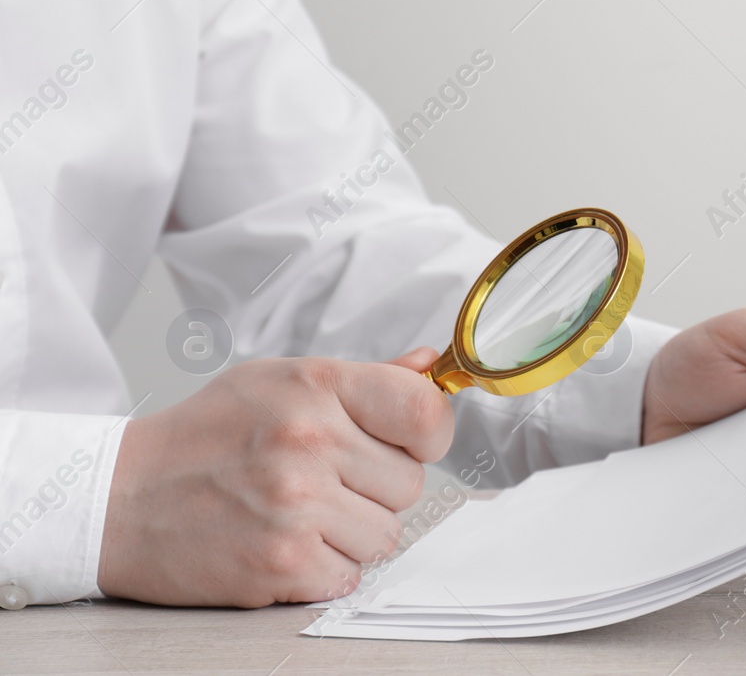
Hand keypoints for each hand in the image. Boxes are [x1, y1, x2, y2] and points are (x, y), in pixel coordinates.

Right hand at [98, 347, 451, 607]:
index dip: (428, 433)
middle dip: (375, 487)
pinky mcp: (281, 564)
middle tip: (324, 479)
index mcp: (317, 387)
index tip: (408, 441)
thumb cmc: (203, 436)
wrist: (118, 498)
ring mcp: (297, 506)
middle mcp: (311, 443)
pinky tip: (283, 542)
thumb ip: (365, 379)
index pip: (425, 412)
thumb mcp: (279, 381)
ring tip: (298, 511)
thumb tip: (428, 367)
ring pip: (385, 534)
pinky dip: (322, 569)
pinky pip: (348, 575)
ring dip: (350, 532)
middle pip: (410, 483)